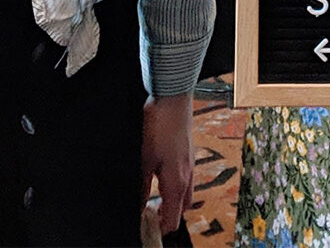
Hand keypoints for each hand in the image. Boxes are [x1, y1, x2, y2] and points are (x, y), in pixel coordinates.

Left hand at [140, 93, 194, 235]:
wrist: (173, 98)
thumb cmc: (161, 125)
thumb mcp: (145, 159)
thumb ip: (143, 186)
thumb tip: (139, 205)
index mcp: (176, 181)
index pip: (173, 218)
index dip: (160, 229)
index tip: (147, 231)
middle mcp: (187, 175)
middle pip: (182, 209)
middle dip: (168, 218)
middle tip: (150, 220)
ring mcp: (190, 164)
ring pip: (186, 194)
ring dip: (173, 203)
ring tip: (154, 203)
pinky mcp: (188, 154)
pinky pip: (186, 179)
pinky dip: (176, 188)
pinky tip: (163, 180)